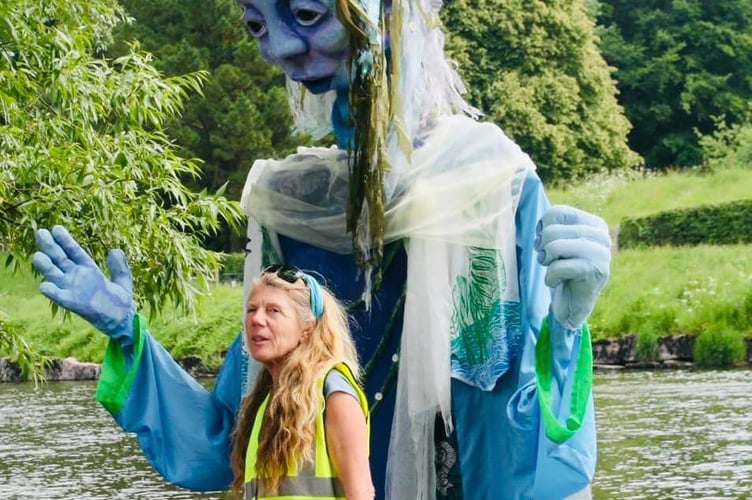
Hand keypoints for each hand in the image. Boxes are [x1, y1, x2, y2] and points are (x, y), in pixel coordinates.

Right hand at [32, 225, 134, 342]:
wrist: (122, 321)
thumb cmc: (121, 301)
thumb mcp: (123, 280)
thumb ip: (119, 267)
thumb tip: (115, 250)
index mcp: (89, 269)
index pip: (74, 251)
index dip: (65, 241)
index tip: (56, 228)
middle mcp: (77, 277)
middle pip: (60, 258)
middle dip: (50, 246)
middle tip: (40, 232)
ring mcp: (72, 289)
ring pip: (54, 274)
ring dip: (45, 266)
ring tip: (37, 256)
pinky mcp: (72, 303)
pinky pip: (58, 296)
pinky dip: (51, 291)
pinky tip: (44, 285)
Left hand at [534, 205, 610, 329]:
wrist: (572, 304)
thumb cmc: (562, 269)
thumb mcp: (557, 242)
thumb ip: (551, 224)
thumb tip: (535, 209)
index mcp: (594, 223)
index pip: (557, 213)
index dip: (543, 229)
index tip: (545, 243)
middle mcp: (602, 236)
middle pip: (553, 230)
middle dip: (542, 247)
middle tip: (546, 260)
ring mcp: (603, 254)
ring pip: (555, 247)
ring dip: (546, 261)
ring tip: (551, 269)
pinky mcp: (596, 273)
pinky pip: (559, 267)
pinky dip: (550, 277)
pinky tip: (556, 283)